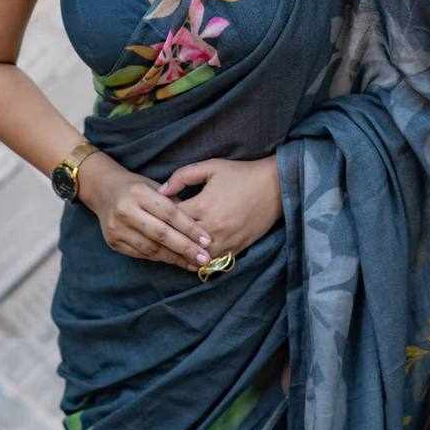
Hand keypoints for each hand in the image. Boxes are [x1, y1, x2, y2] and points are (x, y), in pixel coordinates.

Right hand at [78, 155, 214, 271]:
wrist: (103, 191)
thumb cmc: (136, 187)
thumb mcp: (155, 186)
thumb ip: (174, 203)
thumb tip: (198, 226)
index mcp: (139, 192)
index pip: (169, 213)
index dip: (190, 228)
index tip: (207, 240)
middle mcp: (125, 210)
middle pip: (161, 234)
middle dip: (185, 248)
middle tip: (205, 258)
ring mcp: (117, 228)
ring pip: (151, 248)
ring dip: (175, 258)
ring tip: (193, 263)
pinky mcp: (113, 242)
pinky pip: (141, 254)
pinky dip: (160, 258)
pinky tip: (174, 261)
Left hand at [159, 155, 282, 261]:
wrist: (275, 185)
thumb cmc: (241, 174)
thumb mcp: (210, 167)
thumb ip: (183, 176)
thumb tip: (161, 190)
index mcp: (203, 205)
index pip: (172, 219)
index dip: (161, 218)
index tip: (155, 217)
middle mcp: (213, 226)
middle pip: (182, 241)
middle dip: (169, 240)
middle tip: (158, 239)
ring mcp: (226, 240)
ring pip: (197, 257)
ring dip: (185, 255)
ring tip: (173, 252)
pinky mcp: (237, 247)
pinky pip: (216, 262)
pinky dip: (203, 262)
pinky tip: (194, 260)